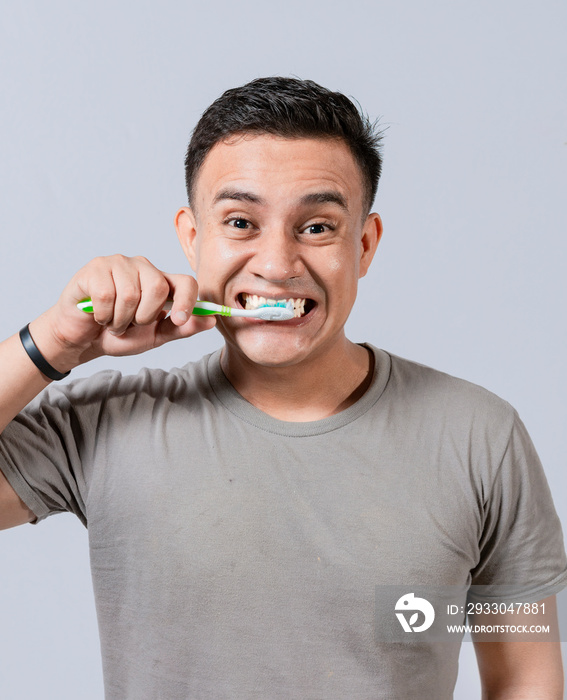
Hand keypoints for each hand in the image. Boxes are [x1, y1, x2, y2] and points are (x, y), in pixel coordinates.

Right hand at [30, 255, 215, 370]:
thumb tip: (211, 321)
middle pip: (158, 288)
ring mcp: (119, 264)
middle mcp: (143, 267)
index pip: (186, 282)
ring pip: (131, 294)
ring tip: (113, 321)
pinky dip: (103, 314)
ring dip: (120, 319)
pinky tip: (98, 314)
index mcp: (162, 282)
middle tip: (130, 324)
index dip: (187, 301)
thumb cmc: (118, 334)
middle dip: (143, 317)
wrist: (83, 339)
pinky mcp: (96, 268)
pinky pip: (106, 295)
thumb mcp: (155, 336)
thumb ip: (182, 328)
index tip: (178, 320)